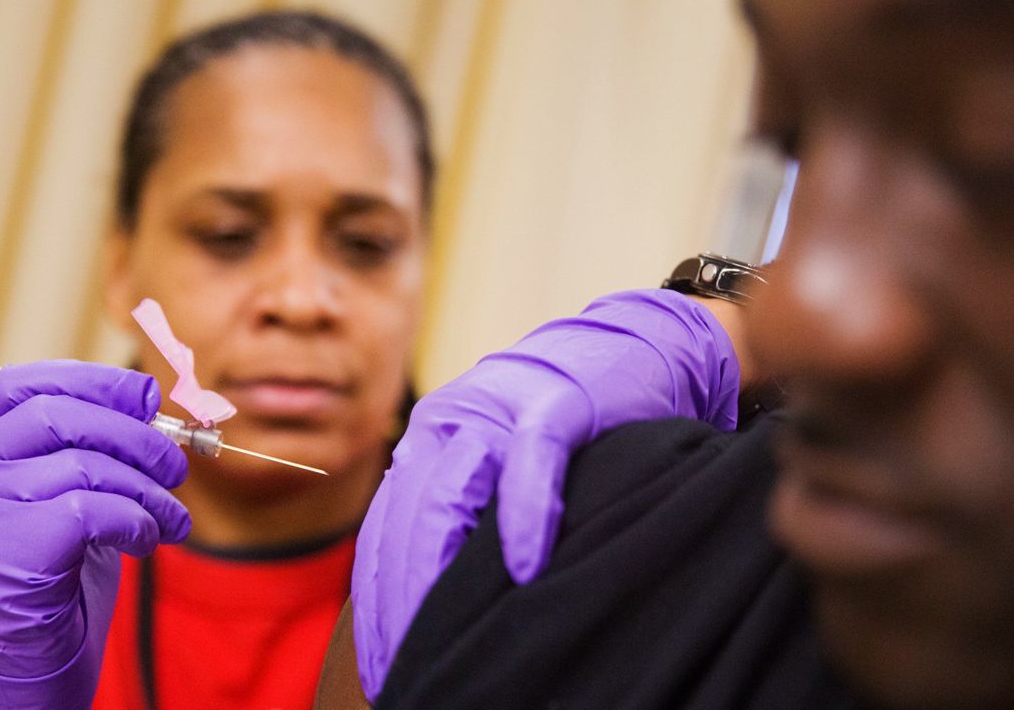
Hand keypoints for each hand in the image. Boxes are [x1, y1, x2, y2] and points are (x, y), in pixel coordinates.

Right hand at [0, 361, 190, 708]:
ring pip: (87, 467)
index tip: (143, 394)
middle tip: (174, 466)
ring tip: (173, 517)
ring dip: (149, 491)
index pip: (20, 386)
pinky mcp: (14, 553)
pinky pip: (95, 511)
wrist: (22, 658)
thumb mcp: (63, 497)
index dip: (90, 380)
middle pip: (58, 416)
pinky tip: (148, 539)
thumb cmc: (52, 570)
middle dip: (134, 435)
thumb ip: (89, 447)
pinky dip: (137, 521)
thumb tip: (148, 399)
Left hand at [352, 289, 739, 698]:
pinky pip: (528, 465)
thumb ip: (467, 518)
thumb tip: (436, 605)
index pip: (385, 532)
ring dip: (441, 570)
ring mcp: (497, 410)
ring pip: (448, 495)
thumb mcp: (503, 468)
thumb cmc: (571, 426)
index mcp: (427, 442)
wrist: (635, 348)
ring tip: (446, 636)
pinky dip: (524, 518)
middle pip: (405, 522)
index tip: (380, 664)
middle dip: (400, 599)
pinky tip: (525, 569)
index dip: (377, 601)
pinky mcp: (554, 404)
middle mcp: (447, 422)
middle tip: (407, 665)